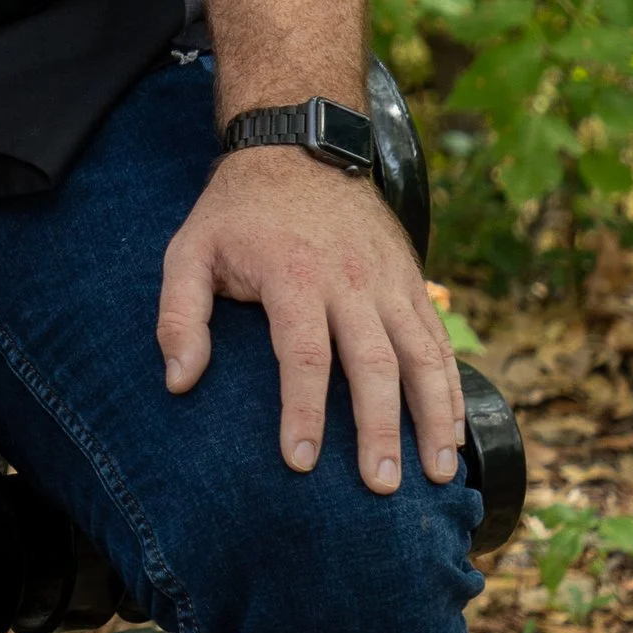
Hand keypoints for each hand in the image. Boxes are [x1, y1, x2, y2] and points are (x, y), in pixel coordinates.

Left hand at [157, 148, 466, 493]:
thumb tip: (179, 381)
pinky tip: (453, 433)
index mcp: (293, 277)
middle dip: (379, 429)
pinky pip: (439, 342)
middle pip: (374, 364)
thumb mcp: (189, 251)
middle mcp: (351, 281)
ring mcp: (389, 282)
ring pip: (422, 356)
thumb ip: (180, 317)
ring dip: (433, 417)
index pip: (302, 355)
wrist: (300, 147)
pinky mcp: (412, 282)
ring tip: (437, 473)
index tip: (300, 461)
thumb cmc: (238, 212)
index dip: (302, 411)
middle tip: (380, 486)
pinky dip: (452, 389)